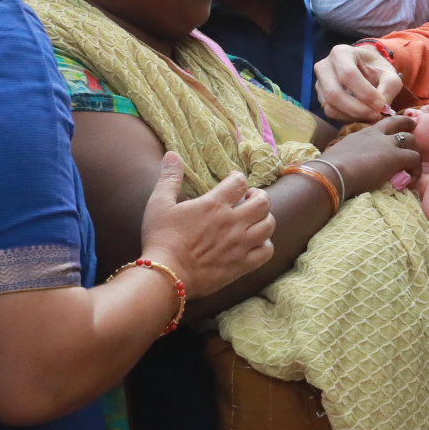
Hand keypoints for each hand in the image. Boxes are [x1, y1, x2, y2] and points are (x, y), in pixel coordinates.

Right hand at [138, 155, 274, 297]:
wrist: (167, 275)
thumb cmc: (161, 239)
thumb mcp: (159, 204)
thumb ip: (169, 178)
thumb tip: (172, 154)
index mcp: (215, 205)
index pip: (239, 182)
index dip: (238, 178)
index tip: (233, 181)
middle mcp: (233, 222)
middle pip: (263, 202)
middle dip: (259, 196)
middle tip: (249, 199)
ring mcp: (240, 244)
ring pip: (269, 225)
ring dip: (265, 219)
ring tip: (254, 219)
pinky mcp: (242, 265)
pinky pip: (267, 251)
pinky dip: (265, 245)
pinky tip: (256, 243)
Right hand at [314, 43, 402, 121]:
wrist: (364, 66)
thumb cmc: (375, 67)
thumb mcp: (388, 72)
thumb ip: (389, 87)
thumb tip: (383, 106)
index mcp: (341, 53)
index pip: (349, 75)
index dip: (365, 93)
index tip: (381, 105)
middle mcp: (324, 66)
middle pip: (335, 94)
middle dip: (357, 109)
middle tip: (376, 115)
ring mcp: (319, 82)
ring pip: (331, 106)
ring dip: (353, 116)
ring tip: (371, 116)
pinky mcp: (320, 96)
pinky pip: (330, 112)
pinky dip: (347, 118)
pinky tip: (361, 116)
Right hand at [320, 114, 421, 195]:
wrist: (332, 173)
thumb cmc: (329, 169)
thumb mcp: (341, 155)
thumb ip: (350, 156)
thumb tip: (348, 167)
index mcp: (362, 134)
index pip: (382, 124)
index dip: (394, 125)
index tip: (400, 129)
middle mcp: (377, 135)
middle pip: (400, 125)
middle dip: (409, 131)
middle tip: (414, 141)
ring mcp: (388, 144)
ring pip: (411, 141)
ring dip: (414, 153)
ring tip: (413, 167)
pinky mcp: (396, 157)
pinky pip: (414, 159)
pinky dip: (415, 170)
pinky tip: (410, 182)